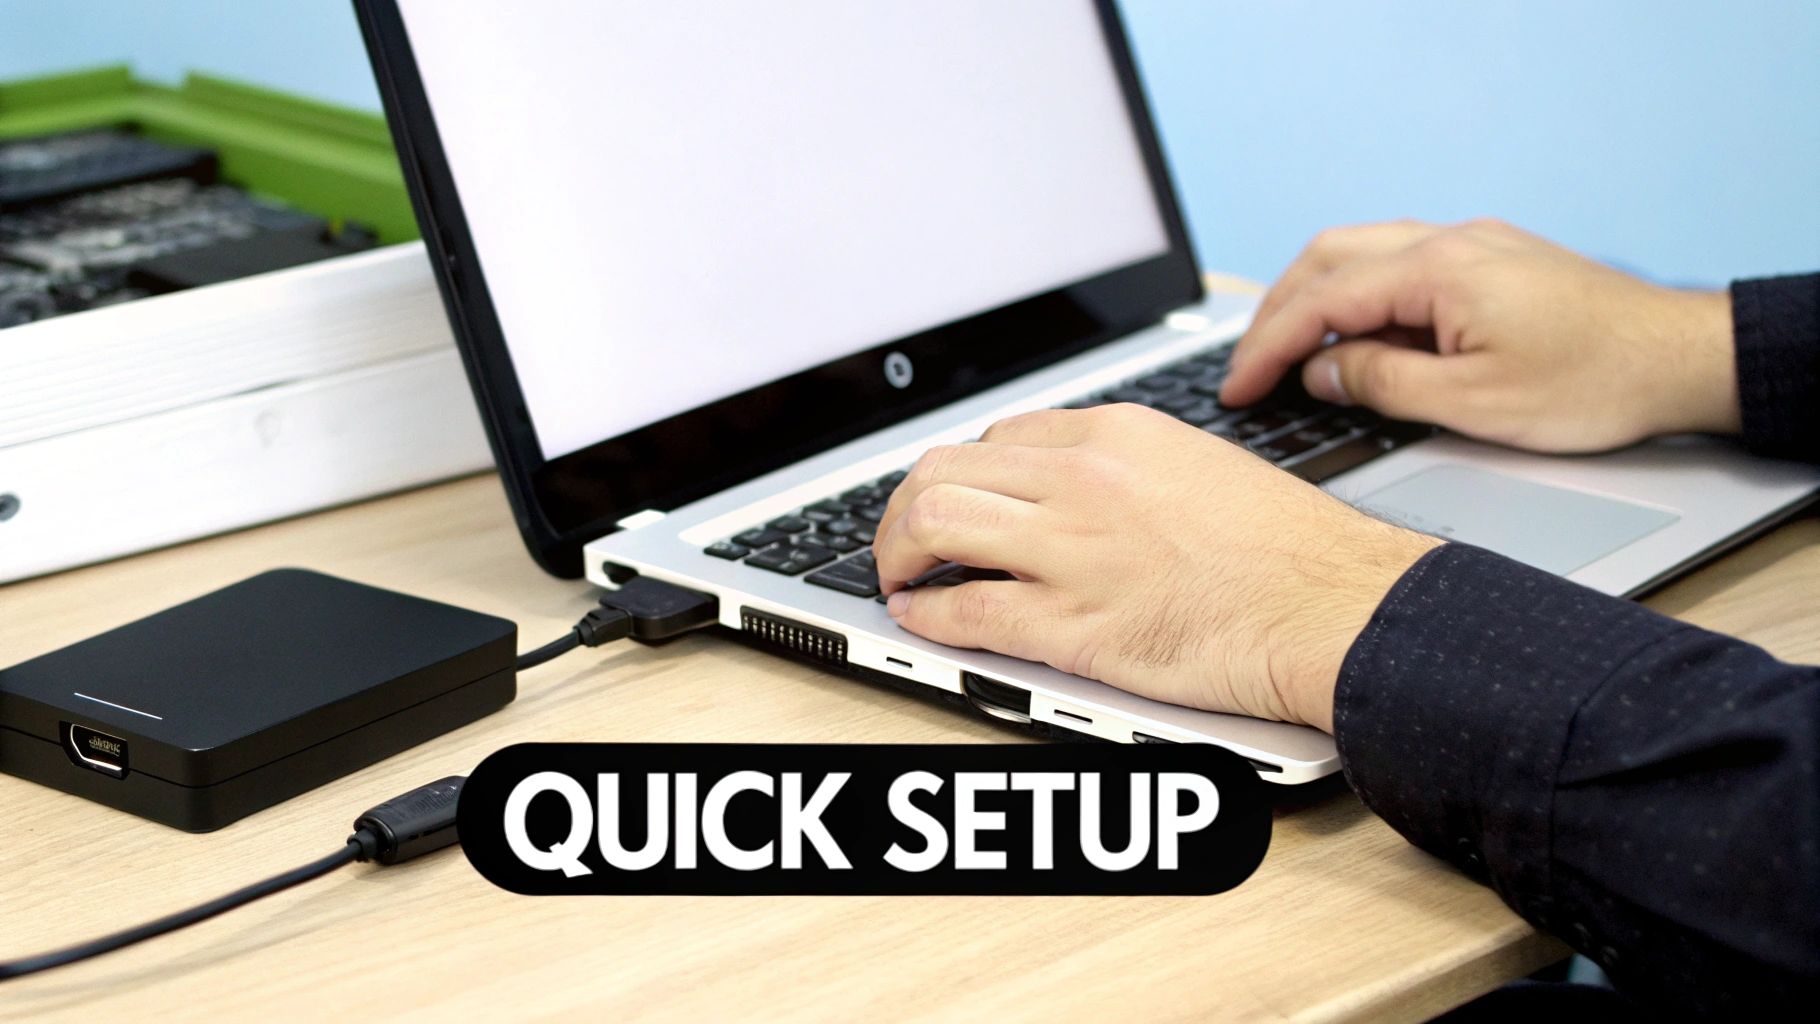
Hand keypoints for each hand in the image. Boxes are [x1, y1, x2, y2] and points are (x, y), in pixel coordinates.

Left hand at [870, 405, 1441, 732]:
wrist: (1337, 607)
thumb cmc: (1289, 549)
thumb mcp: (1200, 466)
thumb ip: (1125, 468)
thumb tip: (1069, 487)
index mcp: (1115, 433)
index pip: (999, 438)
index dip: (965, 475)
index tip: (957, 501)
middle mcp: (1082, 480)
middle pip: (944, 469)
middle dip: (905, 508)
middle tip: (904, 540)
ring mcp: (1074, 551)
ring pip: (935, 524)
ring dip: (897, 552)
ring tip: (899, 576)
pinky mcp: (1076, 625)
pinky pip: (968, 610)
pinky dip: (928, 616)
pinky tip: (921, 618)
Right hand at [1219, 219, 1739, 452]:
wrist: (1680, 360)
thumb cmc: (1595, 383)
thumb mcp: (1473, 403)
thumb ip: (1383, 383)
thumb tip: (1322, 373)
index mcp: (1439, 271)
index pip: (1321, 300)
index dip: (1267, 348)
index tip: (1236, 388)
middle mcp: (1449, 242)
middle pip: (1327, 258)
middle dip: (1275, 314)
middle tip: (1247, 369)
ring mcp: (1471, 245)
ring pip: (1359, 253)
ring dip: (1311, 299)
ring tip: (1287, 355)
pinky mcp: (1489, 261)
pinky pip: (1397, 264)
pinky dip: (1354, 296)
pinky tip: (1352, 338)